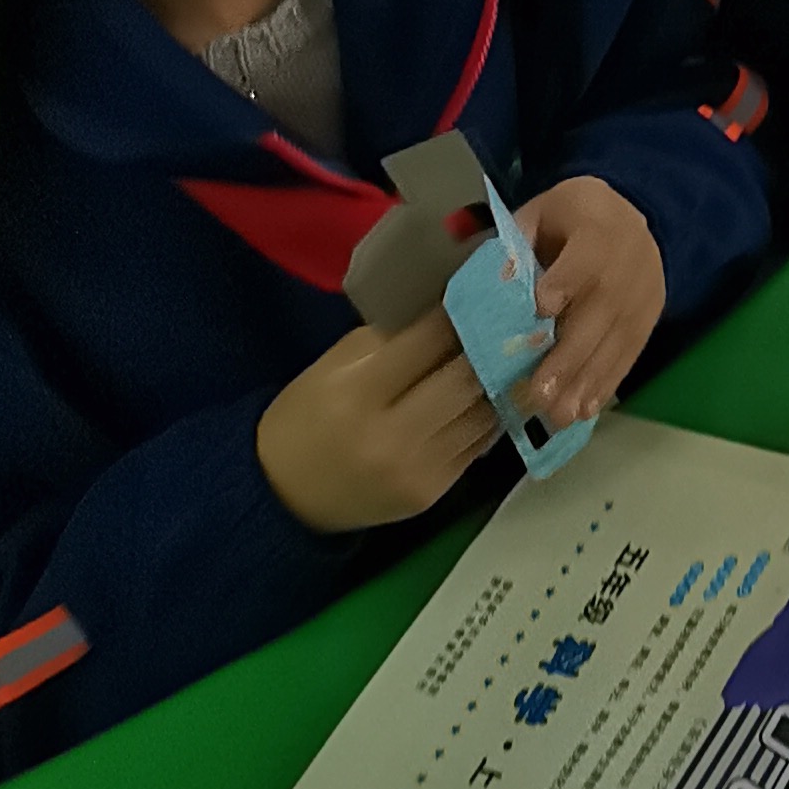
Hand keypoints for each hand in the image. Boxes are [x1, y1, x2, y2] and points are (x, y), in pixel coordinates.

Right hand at [257, 306, 500, 533]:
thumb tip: (446, 309)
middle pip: (465, 377)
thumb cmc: (305, 419)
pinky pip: (477, 445)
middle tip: (504, 318)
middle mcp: (393, 436)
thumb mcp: (333, 365)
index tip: (477, 290)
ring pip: (482, 413)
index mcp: (358, 393)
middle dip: (487, 344)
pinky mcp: (432, 494)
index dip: (457, 312)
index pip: (429, 341)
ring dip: (497, 380)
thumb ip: (390, 338)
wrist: (284, 498)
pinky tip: (488, 394)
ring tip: (505, 353)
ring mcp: (417, 470)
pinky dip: (486, 416)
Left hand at [511, 173, 666, 426]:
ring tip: (559, 416)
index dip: (564, 284)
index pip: (584, 256)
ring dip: (587, 381)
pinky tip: (587, 409)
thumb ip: (517, 242)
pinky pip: (630, 353)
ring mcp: (643, 294)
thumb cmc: (572, 218)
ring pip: (616, 340)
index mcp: (598, 226)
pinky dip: (608, 382)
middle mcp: (628, 262)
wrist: (631, 215)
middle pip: (600, 311)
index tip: (540, 310)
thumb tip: (498, 283)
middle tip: (540, 393)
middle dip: (570, 356)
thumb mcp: (541, 212)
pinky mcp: (649, 318)